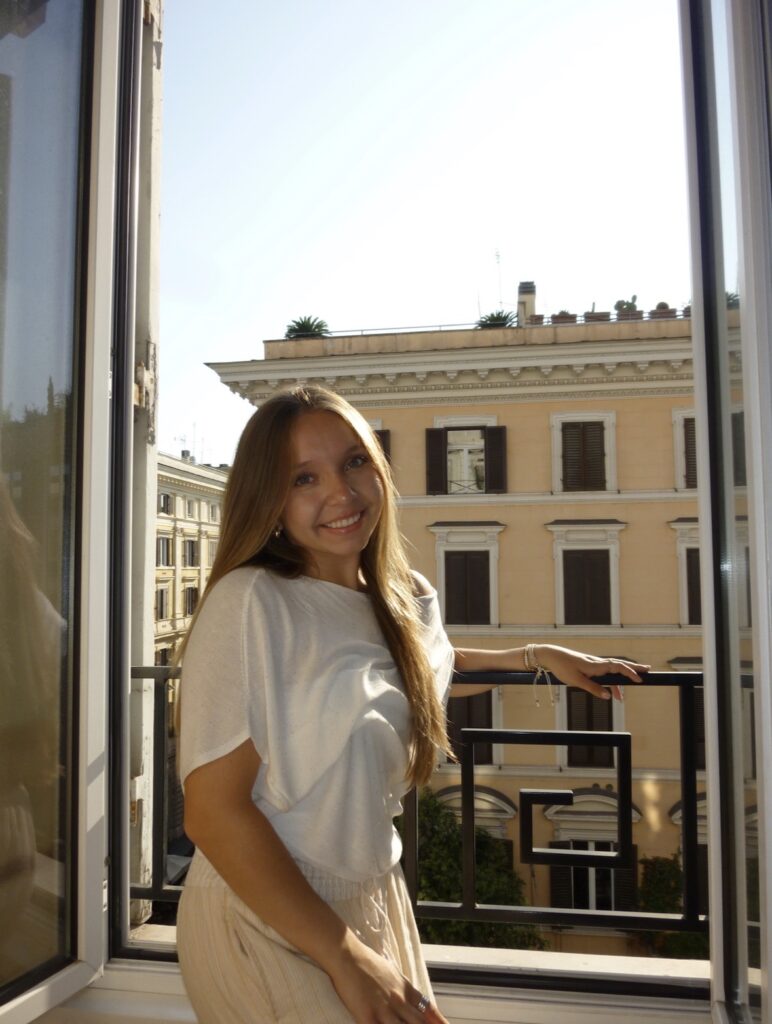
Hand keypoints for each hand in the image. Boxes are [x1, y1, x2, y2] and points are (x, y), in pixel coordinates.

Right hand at [329, 934, 448, 1023]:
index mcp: (405, 988)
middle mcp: (399, 1000)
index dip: (439, 1021)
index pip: (428, 1009)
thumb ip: (404, 989)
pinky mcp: (368, 1016)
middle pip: (418, 1023)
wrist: (347, 956)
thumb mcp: (392, 972)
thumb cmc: (367, 963)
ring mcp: (384, 1010)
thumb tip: (414, 1001)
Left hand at [535, 644, 648, 701]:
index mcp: (597, 666)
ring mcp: (594, 664)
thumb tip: (609, 696)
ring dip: (621, 678)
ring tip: (623, 697)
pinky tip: (610, 690)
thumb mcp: (577, 681)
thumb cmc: (563, 667)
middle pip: (620, 664)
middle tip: (648, 670)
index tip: (640, 679)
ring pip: (613, 669)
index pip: (618, 667)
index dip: (630, 673)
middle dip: (634, 668)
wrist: (551, 656)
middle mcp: (598, 663)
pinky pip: (605, 672)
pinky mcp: (589, 666)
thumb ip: (593, 688)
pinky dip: (611, 680)